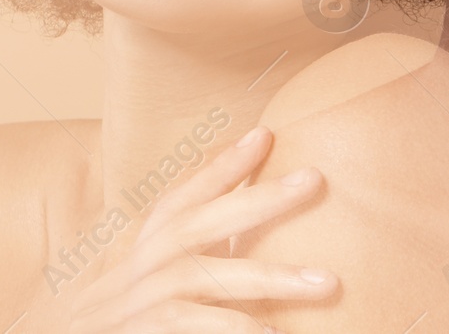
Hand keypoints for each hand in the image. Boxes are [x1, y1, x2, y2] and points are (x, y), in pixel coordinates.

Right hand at [67, 126, 335, 332]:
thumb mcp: (148, 289)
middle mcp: (134, 273)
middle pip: (197, 224)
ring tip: (327, 282)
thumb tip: (248, 225)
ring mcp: (133, 308)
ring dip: (269, 278)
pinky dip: (234, 328)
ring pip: (203, 279)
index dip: (220, 166)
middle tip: (315, 178)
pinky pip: (187, 328)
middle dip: (259, 198)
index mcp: (142, 255)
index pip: (180, 201)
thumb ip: (193, 259)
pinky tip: (275, 332)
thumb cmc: (121, 329)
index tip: (265, 135)